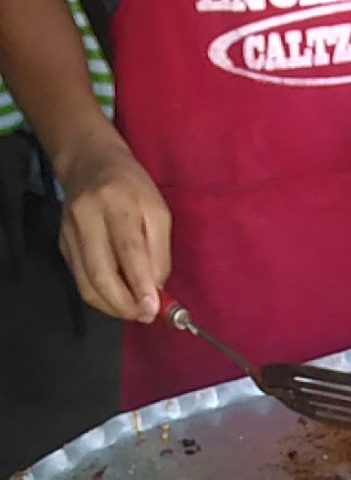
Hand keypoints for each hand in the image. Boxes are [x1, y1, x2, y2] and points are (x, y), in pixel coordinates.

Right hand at [57, 135, 170, 323]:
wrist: (89, 163)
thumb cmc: (131, 188)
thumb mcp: (157, 212)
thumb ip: (159, 253)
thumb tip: (155, 291)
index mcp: (115, 203)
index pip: (127, 250)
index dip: (139, 284)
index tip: (153, 309)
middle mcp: (86, 217)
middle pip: (101, 274)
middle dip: (125, 305)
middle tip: (145, 315)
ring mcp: (69, 232)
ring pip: (87, 285)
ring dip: (113, 307)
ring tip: (134, 310)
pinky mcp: (62, 245)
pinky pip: (81, 282)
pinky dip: (102, 298)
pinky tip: (118, 297)